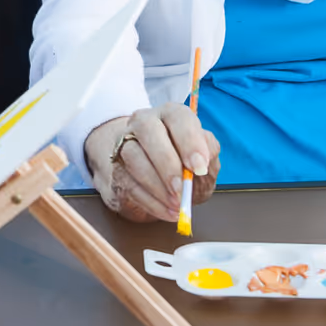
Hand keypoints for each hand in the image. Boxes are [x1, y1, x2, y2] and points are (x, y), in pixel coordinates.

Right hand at [84, 103, 220, 223]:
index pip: (178, 118)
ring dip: (156, 186)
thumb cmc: (186, 161)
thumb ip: (209, 154)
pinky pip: (128, 183)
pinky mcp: (116, 168)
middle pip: (148, 131)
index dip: (189, 142)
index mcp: (171, 114)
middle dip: (166, 163)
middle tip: (181, 188)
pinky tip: (168, 211)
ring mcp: (126, 143)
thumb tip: (202, 164)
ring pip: (133, 157)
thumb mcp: (207, 156)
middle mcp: (145, 122)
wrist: (160, 176)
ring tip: (177, 204)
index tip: (199, 167)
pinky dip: (150, 201)